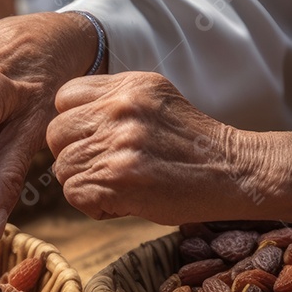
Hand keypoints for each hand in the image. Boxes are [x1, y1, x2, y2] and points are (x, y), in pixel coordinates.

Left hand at [48, 72, 291, 229]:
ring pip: (62, 168)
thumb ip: (114, 102)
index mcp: (129, 86)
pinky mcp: (120, 179)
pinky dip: (93, 205)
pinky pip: (75, 194)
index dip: (72, 123)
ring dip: (84, 183)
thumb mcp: (156, 102)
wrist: (236, 172)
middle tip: (102, 168)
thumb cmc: (193, 145)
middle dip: (73, 155)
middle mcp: (121, 109)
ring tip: (117, 186)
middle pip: (55, 133)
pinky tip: (121, 202)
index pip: (64, 97)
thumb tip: (67, 120)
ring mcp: (119, 143)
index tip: (92, 139)